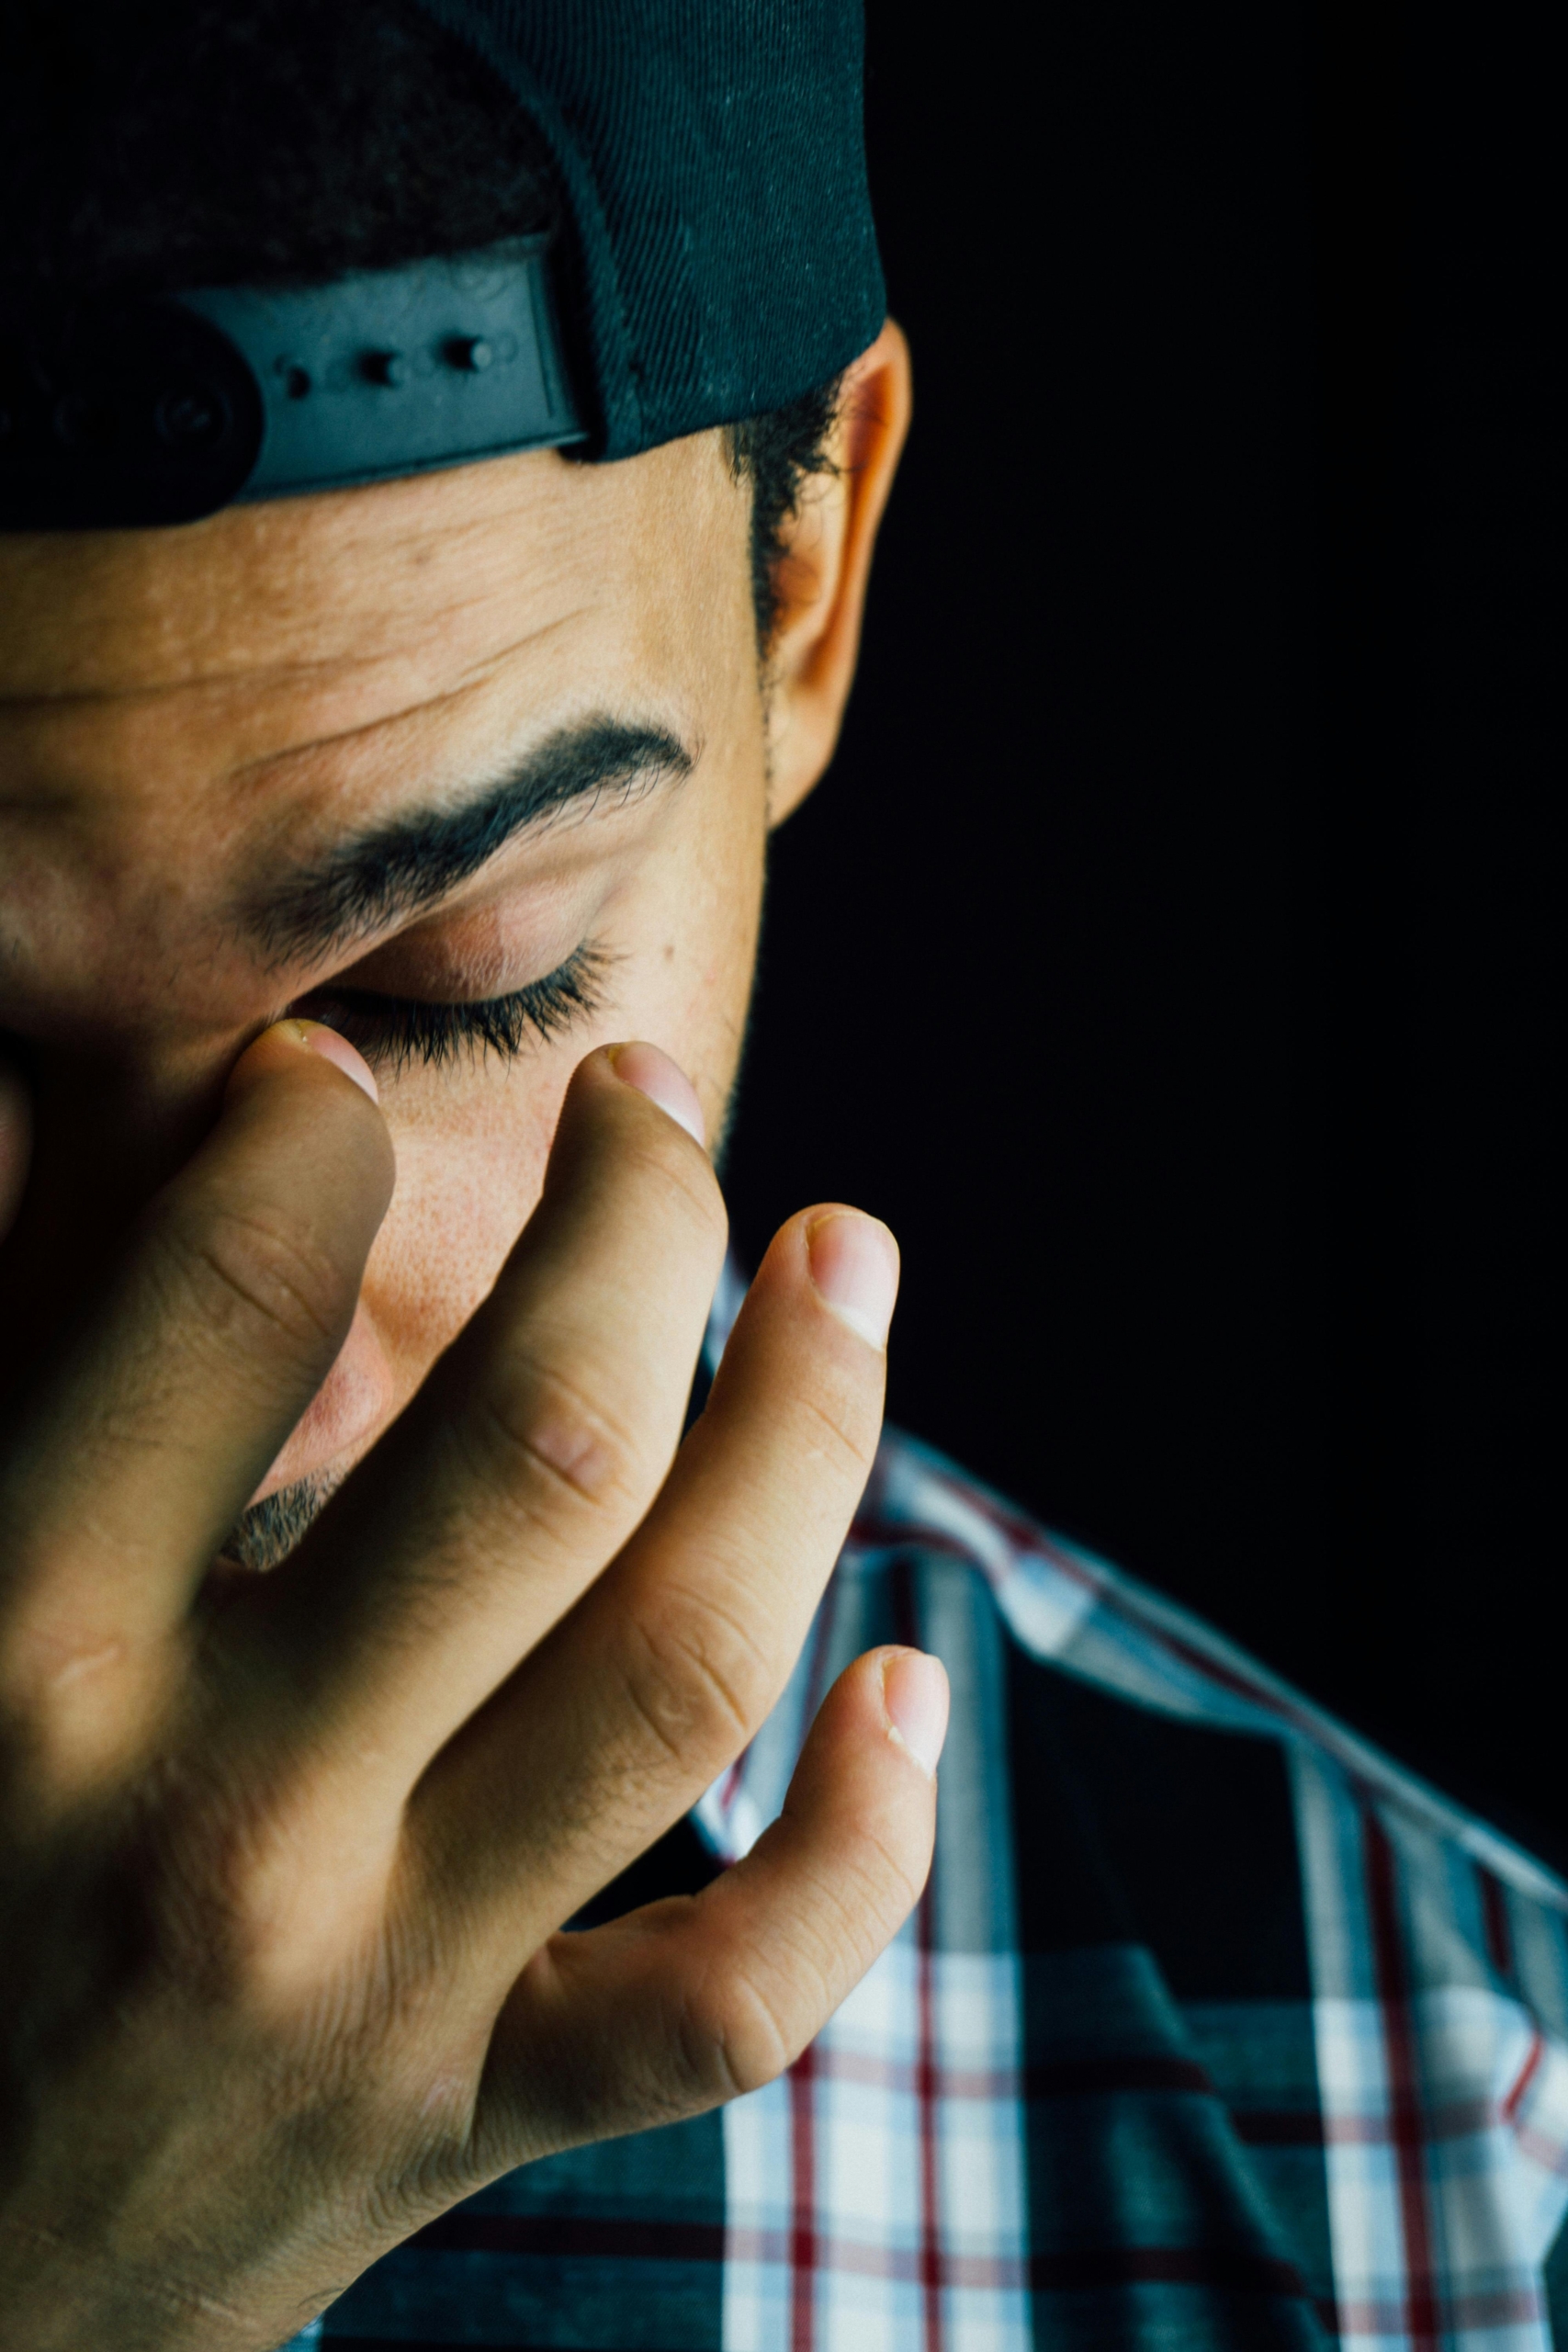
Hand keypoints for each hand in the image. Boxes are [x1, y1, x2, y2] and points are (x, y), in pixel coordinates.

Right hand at [0, 1025, 944, 2350]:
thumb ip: (19, 1411)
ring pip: (683, 1668)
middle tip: (659, 1095)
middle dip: (639, 1225)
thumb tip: (127, 1154)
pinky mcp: (465, 2120)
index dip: (306, 1133)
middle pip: (544, 1451)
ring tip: (845, 1256)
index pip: (229, 1303)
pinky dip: (861, 1847)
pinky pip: (728, 2000)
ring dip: (807, 1433)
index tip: (329, 1082)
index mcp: (14, 1660)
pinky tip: (918, 1681)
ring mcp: (373, 1994)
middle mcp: (218, 1821)